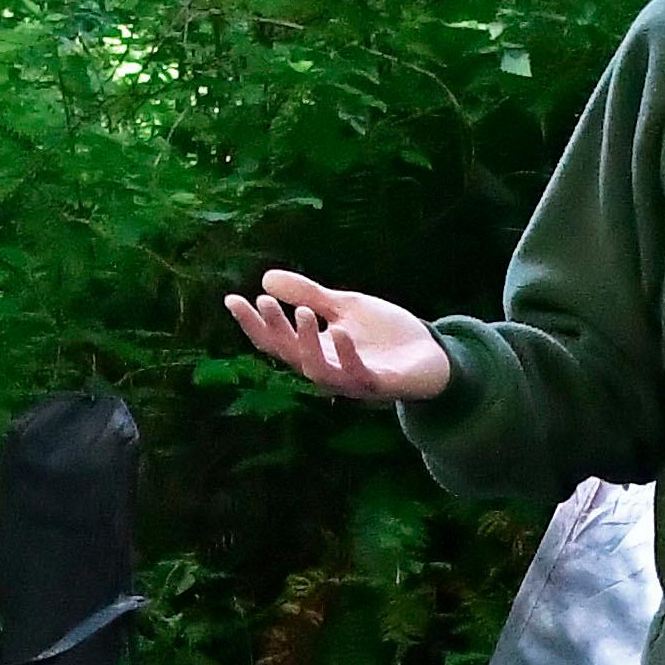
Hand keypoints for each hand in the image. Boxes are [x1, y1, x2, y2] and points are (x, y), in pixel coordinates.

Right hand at [221, 270, 452, 404]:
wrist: (431, 354)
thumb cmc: (386, 334)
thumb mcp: (345, 306)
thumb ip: (310, 295)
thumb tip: (265, 279)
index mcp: (315, 350)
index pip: (275, 340)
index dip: (253, 323)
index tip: (233, 299)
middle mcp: (327, 369)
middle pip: (290, 355)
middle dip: (276, 330)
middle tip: (265, 301)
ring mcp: (352, 380)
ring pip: (319, 370)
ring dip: (307, 343)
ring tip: (303, 313)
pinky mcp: (380, 384)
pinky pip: (358, 375)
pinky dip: (348, 356)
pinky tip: (341, 332)